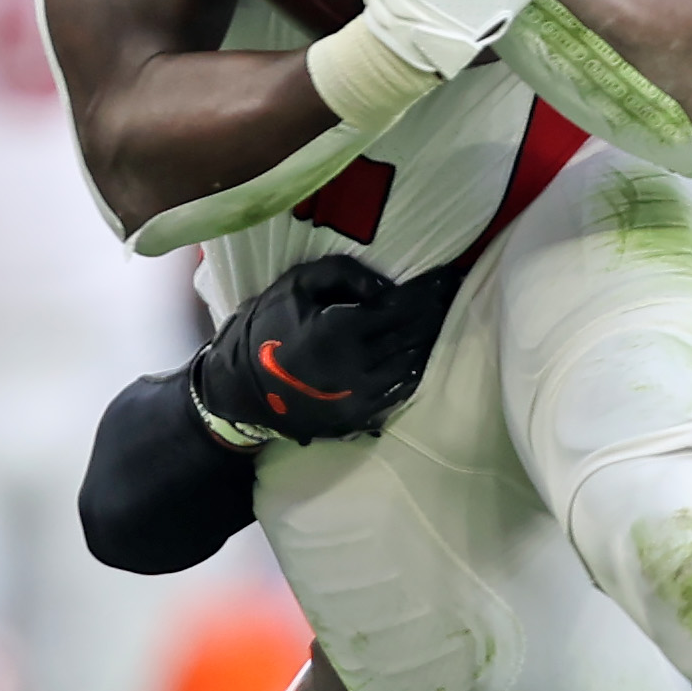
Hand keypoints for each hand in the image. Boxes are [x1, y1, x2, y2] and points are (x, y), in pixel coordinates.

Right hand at [199, 254, 461, 442]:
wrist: (240, 386)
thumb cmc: (268, 326)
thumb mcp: (297, 284)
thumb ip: (344, 274)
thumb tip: (386, 286)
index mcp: (340, 332)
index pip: (401, 308)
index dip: (428, 292)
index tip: (448, 277)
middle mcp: (356, 367)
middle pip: (411, 335)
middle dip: (434, 312)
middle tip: (451, 293)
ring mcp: (359, 396)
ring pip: (410, 364)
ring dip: (427, 339)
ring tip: (439, 318)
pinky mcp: (357, 416)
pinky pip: (398, 390)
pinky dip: (413, 368)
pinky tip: (418, 351)